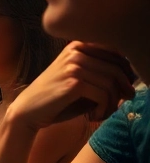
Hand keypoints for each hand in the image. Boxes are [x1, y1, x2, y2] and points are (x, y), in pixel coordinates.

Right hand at [8, 42, 135, 131]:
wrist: (28, 112)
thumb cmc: (57, 99)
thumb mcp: (81, 80)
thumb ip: (102, 74)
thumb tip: (133, 77)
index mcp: (78, 46)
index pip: (117, 52)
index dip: (126, 72)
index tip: (123, 90)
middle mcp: (76, 51)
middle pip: (118, 67)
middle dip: (123, 89)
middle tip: (120, 104)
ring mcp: (74, 65)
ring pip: (113, 82)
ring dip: (114, 102)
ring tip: (104, 112)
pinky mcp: (74, 82)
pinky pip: (104, 94)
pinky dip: (104, 109)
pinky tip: (94, 116)